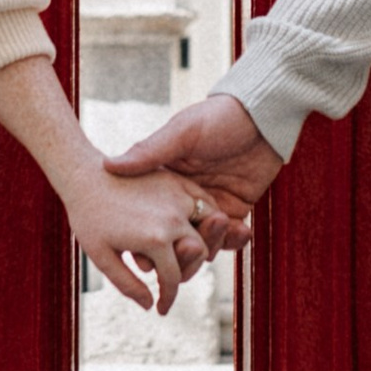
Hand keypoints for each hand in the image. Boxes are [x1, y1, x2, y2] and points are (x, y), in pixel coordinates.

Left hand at [67, 165, 218, 317]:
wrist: (84, 176)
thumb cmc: (87, 218)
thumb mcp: (102, 257)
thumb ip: (127, 284)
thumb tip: (151, 306)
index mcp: (155, 240)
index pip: (173, 279)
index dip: (168, 298)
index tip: (162, 309)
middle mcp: (173, 219)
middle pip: (198, 254)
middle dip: (187, 272)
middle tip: (172, 281)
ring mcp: (178, 196)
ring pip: (208, 226)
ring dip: (202, 242)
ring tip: (185, 254)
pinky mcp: (177, 181)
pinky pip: (204, 201)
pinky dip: (207, 215)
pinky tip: (195, 226)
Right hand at [106, 94, 281, 250]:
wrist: (262, 116)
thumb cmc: (218, 117)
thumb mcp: (182, 132)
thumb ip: (149, 151)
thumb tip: (108, 165)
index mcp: (164, 182)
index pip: (148, 219)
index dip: (144, 242)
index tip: (146, 254)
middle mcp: (183, 200)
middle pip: (175, 240)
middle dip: (182, 250)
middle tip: (192, 247)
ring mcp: (209, 208)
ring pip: (203, 243)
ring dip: (211, 244)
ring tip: (221, 226)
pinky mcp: (235, 211)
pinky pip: (230, 237)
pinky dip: (235, 240)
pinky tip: (241, 230)